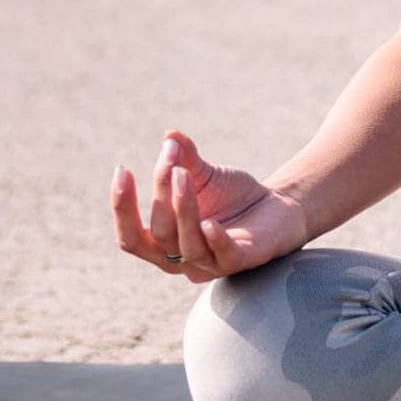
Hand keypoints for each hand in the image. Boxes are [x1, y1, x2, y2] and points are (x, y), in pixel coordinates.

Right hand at [111, 127, 309, 281]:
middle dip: (160, 194)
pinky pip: (223, 256)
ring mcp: (212, 265)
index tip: (122, 169)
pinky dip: (214, 239)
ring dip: (182, 208)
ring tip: (183, 173)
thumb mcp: (204, 175)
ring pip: (187, 245)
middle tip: (170, 158)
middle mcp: (183, 260)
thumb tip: (170, 136)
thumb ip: (184, 160)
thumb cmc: (233, 197)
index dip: (122, 208)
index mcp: (166, 244)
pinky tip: (210, 221)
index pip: (132, 237)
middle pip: (160, 234)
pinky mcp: (242, 261)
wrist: (278, 206)